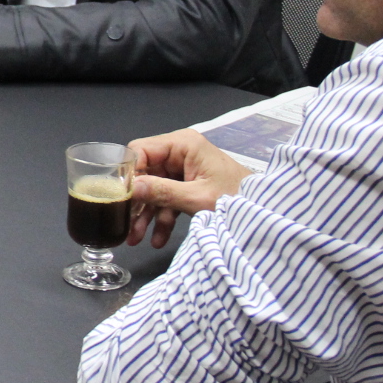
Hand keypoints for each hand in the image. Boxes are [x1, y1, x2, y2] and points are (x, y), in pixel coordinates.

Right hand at [126, 129, 251, 248]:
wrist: (262, 214)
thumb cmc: (236, 199)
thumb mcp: (196, 198)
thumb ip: (162, 192)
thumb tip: (131, 189)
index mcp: (183, 145)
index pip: (141, 150)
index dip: (129, 173)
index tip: (120, 198)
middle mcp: (180, 152)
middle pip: (145, 172)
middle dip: (137, 201)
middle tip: (125, 222)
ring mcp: (184, 169)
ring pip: (154, 189)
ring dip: (146, 214)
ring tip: (136, 238)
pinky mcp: (188, 184)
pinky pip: (167, 198)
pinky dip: (162, 217)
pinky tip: (158, 238)